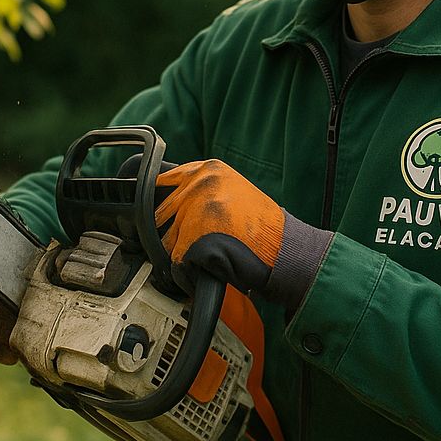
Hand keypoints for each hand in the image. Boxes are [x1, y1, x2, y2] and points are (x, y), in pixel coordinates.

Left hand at [155, 159, 285, 297]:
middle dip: (173, 230)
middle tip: (193, 241)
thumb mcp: (233, 188)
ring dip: (180, 251)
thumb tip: (172, 197)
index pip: (165, 180)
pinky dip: (185, 270)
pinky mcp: (194, 239)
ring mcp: (195, 212)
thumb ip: (203, 187)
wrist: (282, 247)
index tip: (158, 209)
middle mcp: (199, 186)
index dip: (162, 200)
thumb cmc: (262, 224)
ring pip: (166, 239)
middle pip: (161, 213)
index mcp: (208, 170)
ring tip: (204, 255)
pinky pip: (176, 260)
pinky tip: (204, 267)